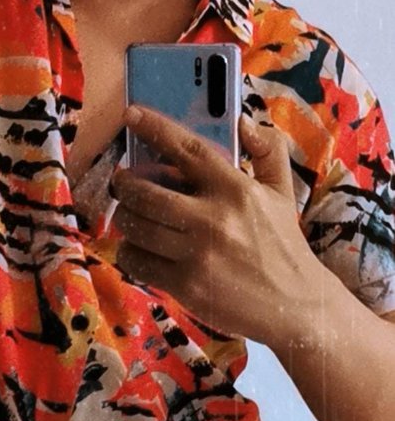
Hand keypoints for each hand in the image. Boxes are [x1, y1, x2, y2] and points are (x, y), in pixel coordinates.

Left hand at [111, 106, 324, 346]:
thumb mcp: (282, 192)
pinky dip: (130, 252)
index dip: (154, 128)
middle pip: (145, 191)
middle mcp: (213, 218)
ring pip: (137, 226)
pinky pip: (138, 261)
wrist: (296, 305)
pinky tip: (139, 248)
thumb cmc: (284, 245)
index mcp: (235, 189)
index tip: (131, 115)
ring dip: (126, 218)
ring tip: (132, 215)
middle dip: (125, 184)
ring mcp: (197, 254)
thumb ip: (267, 150)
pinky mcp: (186, 285)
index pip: (187, 149)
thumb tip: (243, 121)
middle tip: (124, 183)